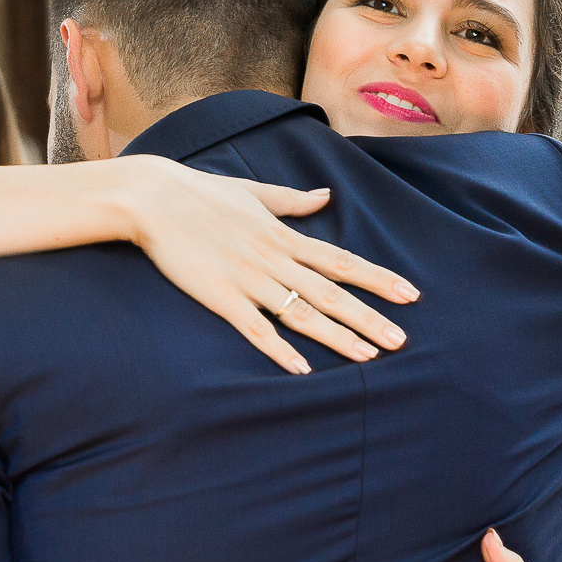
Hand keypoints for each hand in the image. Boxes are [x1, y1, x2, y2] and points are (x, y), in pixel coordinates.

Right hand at [117, 155, 417, 374]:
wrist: (153, 199)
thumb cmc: (200, 194)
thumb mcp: (253, 192)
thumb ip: (292, 201)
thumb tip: (325, 195)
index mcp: (283, 236)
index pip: (341, 261)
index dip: (378, 279)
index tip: (409, 294)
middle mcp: (273, 259)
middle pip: (332, 292)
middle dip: (369, 317)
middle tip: (402, 339)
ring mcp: (248, 279)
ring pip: (302, 313)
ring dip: (338, 336)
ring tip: (369, 356)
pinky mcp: (220, 296)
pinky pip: (255, 328)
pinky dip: (280, 350)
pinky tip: (303, 369)